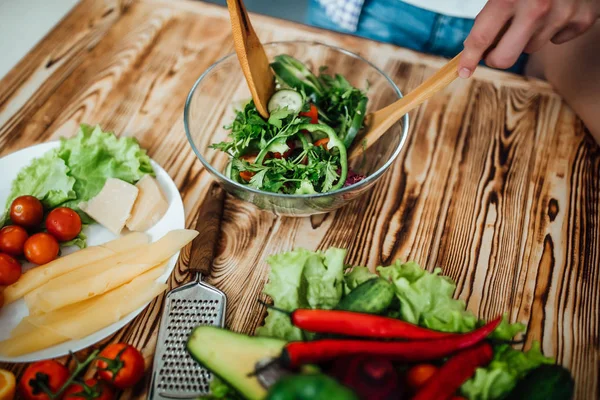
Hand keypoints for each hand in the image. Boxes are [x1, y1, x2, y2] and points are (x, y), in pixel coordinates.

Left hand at [459, 0, 598, 76]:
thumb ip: (490, 13)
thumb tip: (473, 45)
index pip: (481, 39)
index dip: (469, 59)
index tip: (463, 71)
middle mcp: (536, 8)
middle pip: (505, 58)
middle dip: (496, 57)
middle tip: (493, 50)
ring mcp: (562, 15)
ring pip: (531, 49)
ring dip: (526, 38)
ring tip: (532, 14)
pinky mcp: (582, 18)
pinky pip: (558, 40)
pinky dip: (553, 31)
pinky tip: (554, 12)